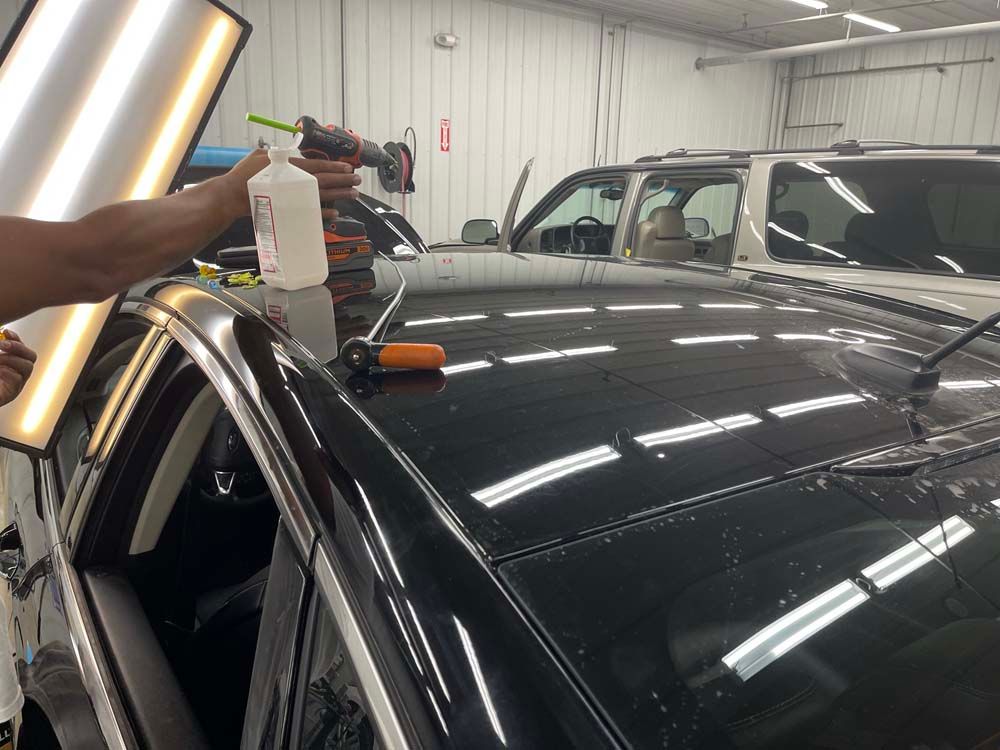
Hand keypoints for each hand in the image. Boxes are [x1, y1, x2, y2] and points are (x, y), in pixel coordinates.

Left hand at [0, 331, 35, 406]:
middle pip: (30, 356)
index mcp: (10, 363)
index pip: (21, 348)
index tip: (6, 332)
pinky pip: (17, 380)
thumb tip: (1, 335)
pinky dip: (7, 372)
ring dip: (12, 359)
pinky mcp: (11, 393)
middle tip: (3, 344)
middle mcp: (16, 372)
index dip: (16, 339)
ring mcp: (15, 383)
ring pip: (27, 366)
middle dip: (18, 347)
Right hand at [222, 148, 361, 219]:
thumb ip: (277, 154)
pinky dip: (325, 212)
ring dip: (340, 195)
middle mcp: (295, 181)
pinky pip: (312, 212)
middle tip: (357, 181)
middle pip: (325, 180)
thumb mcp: (260, 156)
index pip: (318, 165)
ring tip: (353, 194)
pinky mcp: (290, 209)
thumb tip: (288, 154)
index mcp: (290, 166)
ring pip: (323, 195)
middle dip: (343, 180)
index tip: (348, 167)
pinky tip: (336, 212)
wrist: (233, 196)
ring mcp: (294, 197)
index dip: (335, 166)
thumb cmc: (244, 175)